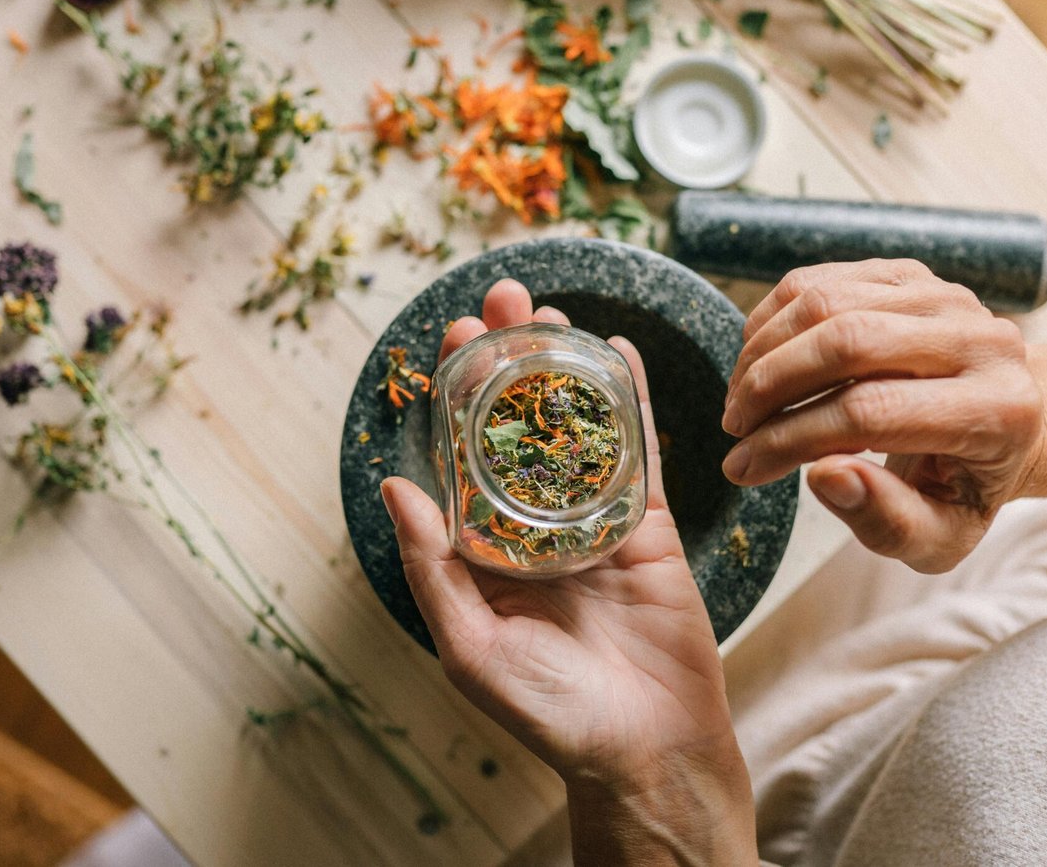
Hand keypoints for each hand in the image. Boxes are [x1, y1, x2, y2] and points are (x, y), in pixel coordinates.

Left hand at [383, 279, 754, 863]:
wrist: (647, 748)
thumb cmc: (550, 712)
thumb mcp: (470, 645)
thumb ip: (433, 566)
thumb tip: (394, 485)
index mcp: (489, 552)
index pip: (466, 454)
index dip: (458, 394)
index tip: (451, 338)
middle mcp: (539, 527)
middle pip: (522, 424)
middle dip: (510, 359)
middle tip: (502, 297)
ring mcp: (597, 520)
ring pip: (579, 425)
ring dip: (565, 365)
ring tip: (550, 308)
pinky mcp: (651, 525)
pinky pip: (641, 452)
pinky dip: (632, 400)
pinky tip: (619, 351)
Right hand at [723, 259, 1042, 572]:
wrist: (1002, 421)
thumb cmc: (961, 485)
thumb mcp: (938, 535)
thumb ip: (887, 521)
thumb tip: (825, 476)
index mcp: (997, 411)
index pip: (870, 413)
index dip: (790, 439)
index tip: (743, 467)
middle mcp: (982, 340)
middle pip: (847, 342)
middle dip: (769, 386)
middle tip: (734, 427)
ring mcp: (945, 296)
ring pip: (826, 303)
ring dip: (763, 352)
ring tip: (742, 400)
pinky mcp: (911, 273)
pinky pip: (820, 281)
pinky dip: (772, 319)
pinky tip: (759, 362)